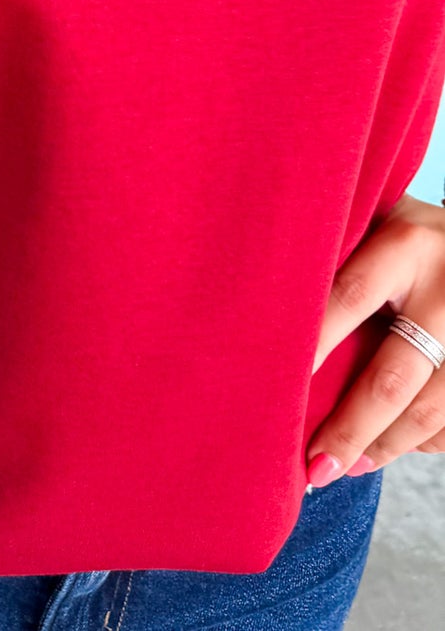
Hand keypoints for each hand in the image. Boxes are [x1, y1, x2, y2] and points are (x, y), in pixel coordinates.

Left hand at [305, 194, 444, 485]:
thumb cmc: (407, 232)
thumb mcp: (378, 220)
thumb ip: (337, 252)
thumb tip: (259, 306)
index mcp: (406, 243)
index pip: (348, 298)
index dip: (314, 345)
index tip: (276, 385)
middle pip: (393, 376)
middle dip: (350, 427)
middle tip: (315, 466)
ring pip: (431, 408)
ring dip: (386, 446)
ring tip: (348, 466)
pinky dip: (424, 441)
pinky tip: (391, 445)